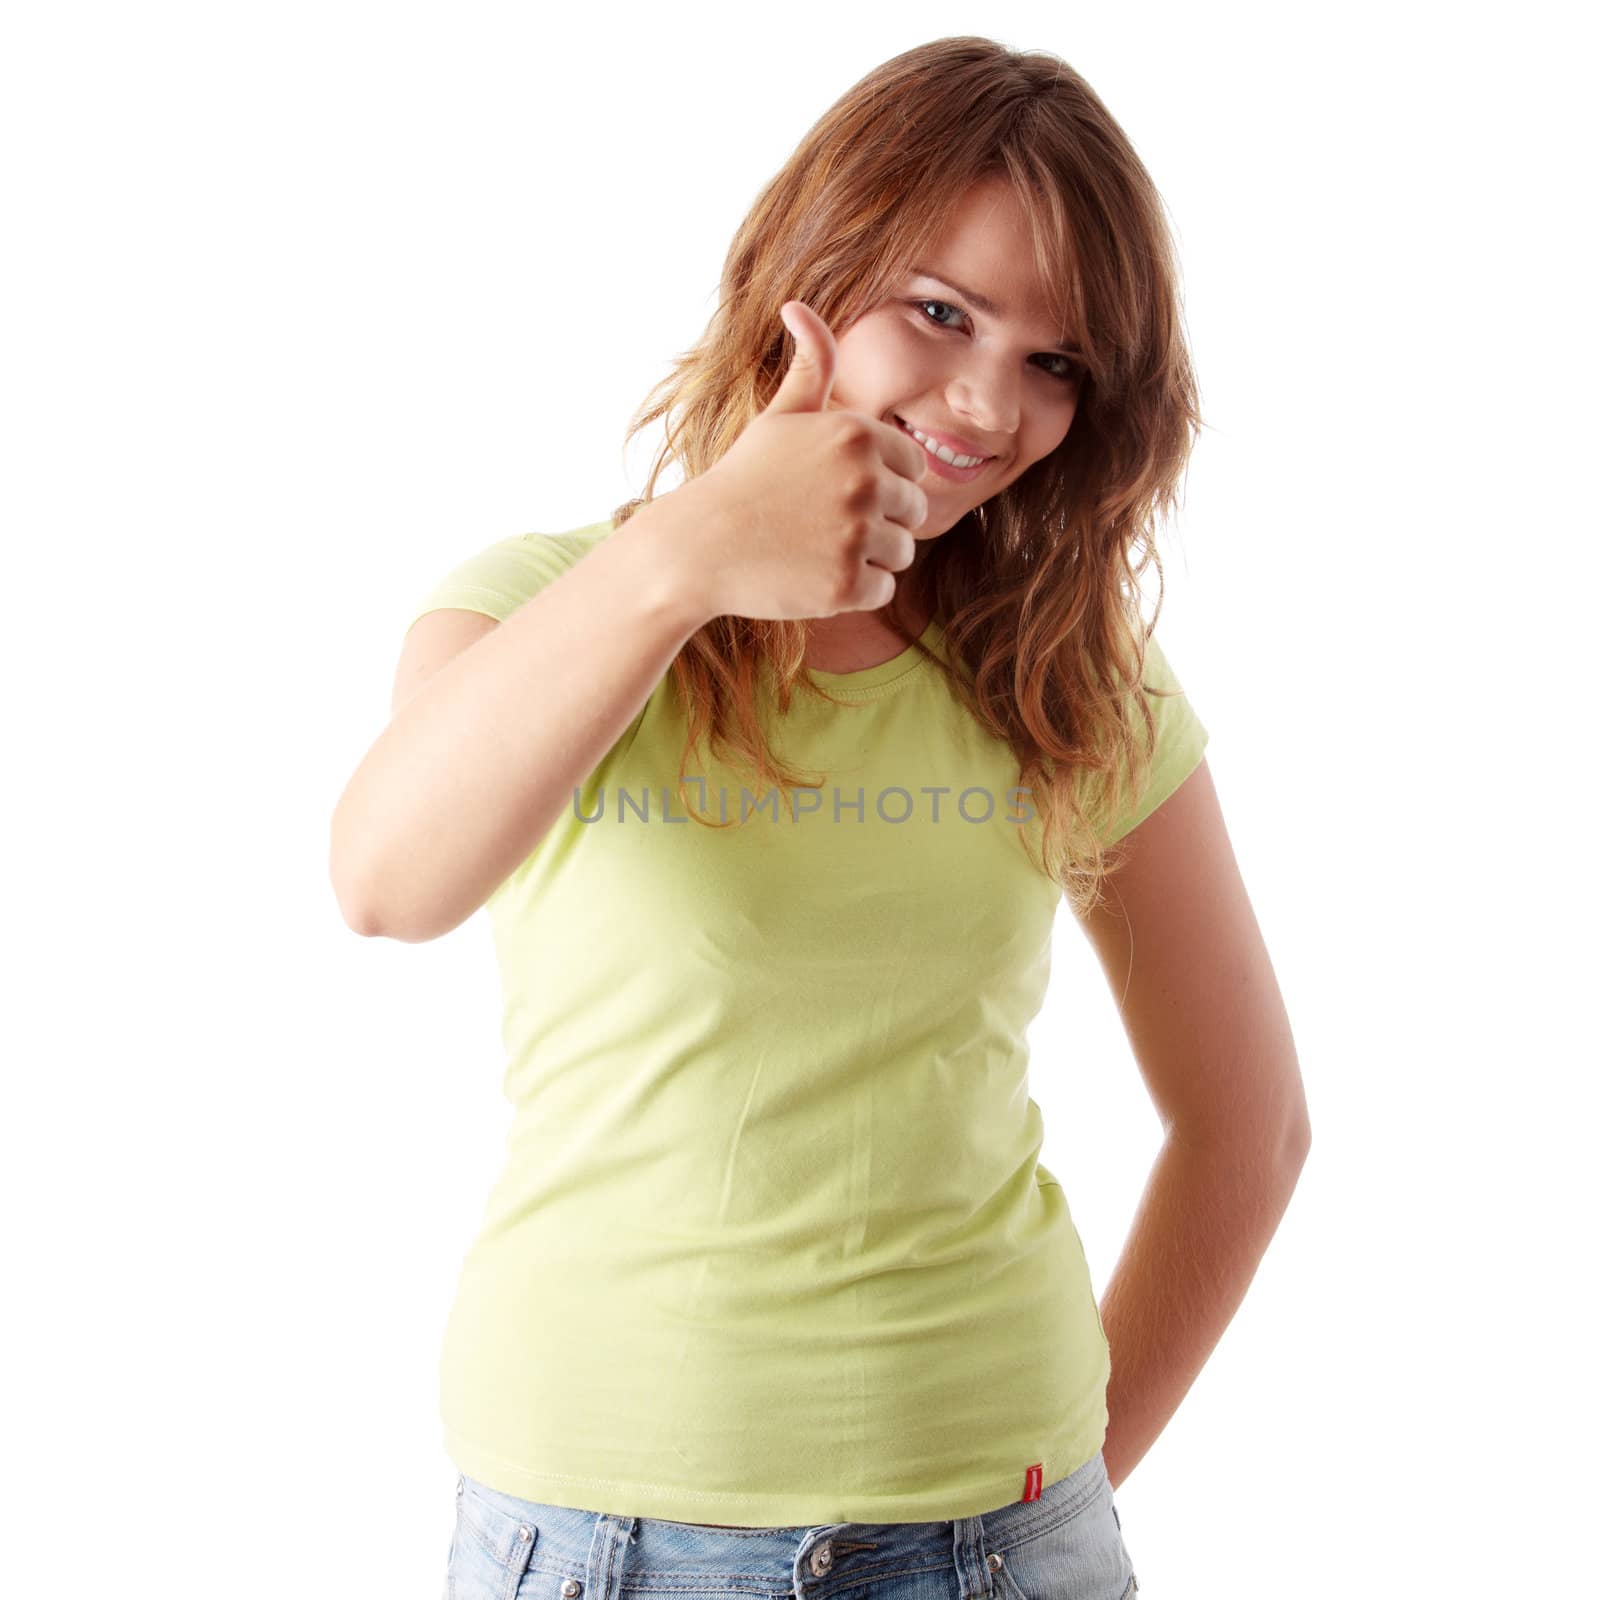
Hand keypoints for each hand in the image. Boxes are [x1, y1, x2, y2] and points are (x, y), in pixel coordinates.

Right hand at [663, 300, 930, 623]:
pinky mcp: (846, 585)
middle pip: (914, 512)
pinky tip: (814, 575)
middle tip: (825, 525)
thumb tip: (798, 305)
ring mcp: (856, 535)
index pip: (915, 468)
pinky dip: (853, 590)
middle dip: (879, 521)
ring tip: (818, 548)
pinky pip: (882, 590)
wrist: (698, 546)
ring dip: (867, 556)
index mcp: (858, 435)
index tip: (838, 491)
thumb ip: (810, 366)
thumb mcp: (780, 417)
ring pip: (900, 553)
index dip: (881, 482)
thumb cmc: (743, 479)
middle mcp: (864, 481)